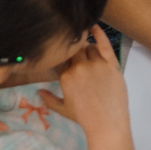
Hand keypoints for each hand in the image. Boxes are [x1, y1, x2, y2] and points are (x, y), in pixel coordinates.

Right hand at [42, 25, 130, 142]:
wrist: (106, 123)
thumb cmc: (85, 117)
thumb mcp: (63, 109)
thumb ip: (49, 99)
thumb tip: (38, 92)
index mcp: (65, 76)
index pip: (64, 59)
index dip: (68, 59)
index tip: (71, 62)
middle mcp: (79, 67)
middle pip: (76, 50)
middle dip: (77, 52)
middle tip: (82, 58)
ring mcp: (96, 64)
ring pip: (90, 47)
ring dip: (89, 48)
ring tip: (91, 54)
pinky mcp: (112, 64)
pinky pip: (105, 44)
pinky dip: (100, 33)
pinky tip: (95, 26)